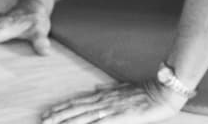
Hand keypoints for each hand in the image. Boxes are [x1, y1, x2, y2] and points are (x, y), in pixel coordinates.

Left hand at [40, 81, 184, 123]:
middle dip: (58, 116)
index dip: (63, 107)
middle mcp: (106, 101)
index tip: (48, 113)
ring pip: (83, 116)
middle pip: (77, 109)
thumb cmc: (148, 90)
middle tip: (42, 120)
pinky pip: (99, 123)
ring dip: (66, 121)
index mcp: (107, 95)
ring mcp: (112, 109)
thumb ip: (110, 89)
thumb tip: (95, 89)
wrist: (165, 90)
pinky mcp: (120, 117)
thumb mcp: (126, 87)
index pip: (79, 101)